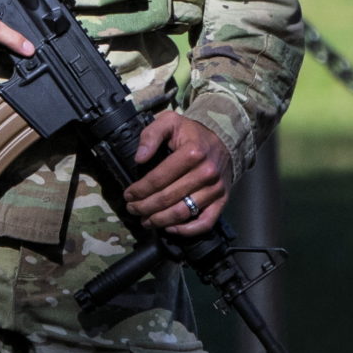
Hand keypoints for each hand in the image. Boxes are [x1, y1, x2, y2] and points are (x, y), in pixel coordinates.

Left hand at [125, 111, 229, 236]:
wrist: (225, 139)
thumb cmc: (192, 132)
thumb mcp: (169, 121)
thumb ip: (151, 135)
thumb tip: (139, 158)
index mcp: (192, 152)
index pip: (158, 178)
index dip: (139, 190)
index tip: (128, 194)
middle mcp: (206, 172)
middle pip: (167, 198)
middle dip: (144, 207)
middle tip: (132, 209)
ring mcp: (215, 189)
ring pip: (182, 212)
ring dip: (160, 220)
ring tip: (146, 221)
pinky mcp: (222, 200)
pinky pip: (205, 222)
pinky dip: (186, 230)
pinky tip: (170, 229)